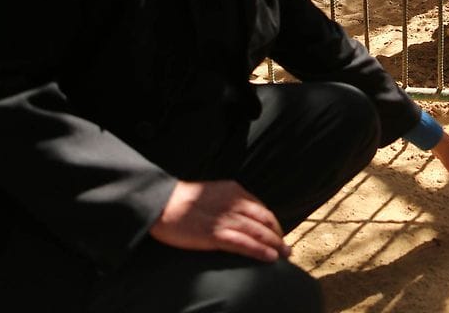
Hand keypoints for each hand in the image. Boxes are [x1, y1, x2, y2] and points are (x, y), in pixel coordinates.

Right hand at [149, 180, 290, 261]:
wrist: (161, 204)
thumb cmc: (183, 200)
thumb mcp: (212, 192)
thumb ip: (229, 201)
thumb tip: (243, 215)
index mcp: (234, 191)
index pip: (261, 208)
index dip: (273, 223)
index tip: (278, 234)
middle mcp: (234, 203)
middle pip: (265, 220)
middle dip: (278, 234)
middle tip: (287, 247)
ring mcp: (225, 219)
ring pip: (258, 232)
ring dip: (274, 244)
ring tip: (284, 255)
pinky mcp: (215, 235)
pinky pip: (244, 244)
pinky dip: (260, 250)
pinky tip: (270, 257)